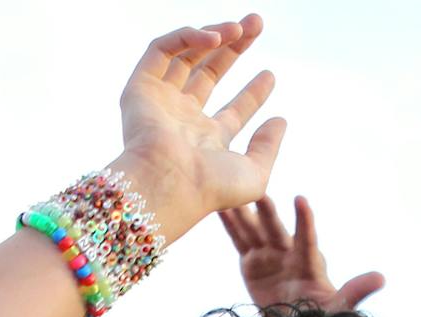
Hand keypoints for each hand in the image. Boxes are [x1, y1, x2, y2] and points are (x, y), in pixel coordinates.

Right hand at [113, 16, 285, 239]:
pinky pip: (161, 50)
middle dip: (234, 48)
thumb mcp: (254, 174)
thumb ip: (268, 147)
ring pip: (186, 56)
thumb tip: (280, 120)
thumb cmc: (209, 187)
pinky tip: (214, 38)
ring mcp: (160, 102)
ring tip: (239, 27)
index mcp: (207, 142)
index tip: (271, 75)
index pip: (233, 111)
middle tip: (257, 24)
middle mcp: (182, 120)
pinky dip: (187, 37)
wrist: (167, 183)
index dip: (254, 92)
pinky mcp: (140, 87)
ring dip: (214, 35)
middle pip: (209, 74)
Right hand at [218, 194, 382, 312]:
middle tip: (258, 191)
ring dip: (243, 212)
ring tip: (229, 191)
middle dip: (268, 213)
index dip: (304, 221)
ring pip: (254, 230)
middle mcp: (288, 253)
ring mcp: (269, 254)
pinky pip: (238, 240)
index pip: (307, 239)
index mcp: (308, 262)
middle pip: (276, 230)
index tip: (301, 200)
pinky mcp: (251, 261)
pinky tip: (216, 206)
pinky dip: (229, 224)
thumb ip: (355, 291)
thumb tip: (381, 278)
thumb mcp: (338, 308)